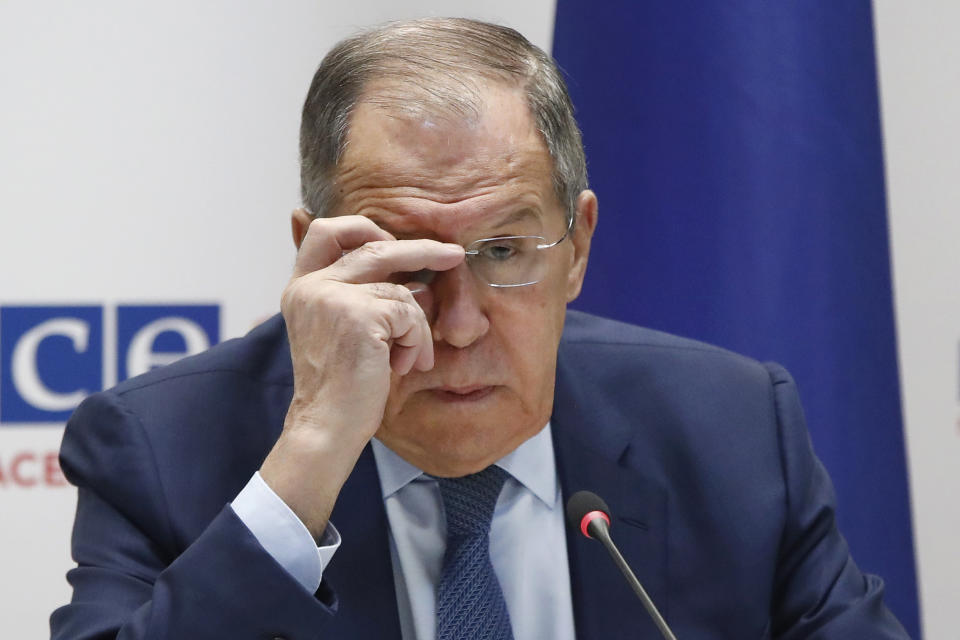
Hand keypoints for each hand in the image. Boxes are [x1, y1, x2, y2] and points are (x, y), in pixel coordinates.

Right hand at [260, 215, 463, 538]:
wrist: (326, 427)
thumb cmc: (341, 387)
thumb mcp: (342, 331)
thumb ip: (360, 296)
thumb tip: (407, 272)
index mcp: (302, 287)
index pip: (324, 231)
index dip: (361, 228)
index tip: (390, 242)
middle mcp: (311, 286)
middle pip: (374, 245)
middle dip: (420, 249)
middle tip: (453, 255)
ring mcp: (332, 297)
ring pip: (401, 290)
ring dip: (416, 327)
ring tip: (408, 357)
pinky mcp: (358, 315)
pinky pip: (410, 313)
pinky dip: (416, 341)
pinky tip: (402, 365)